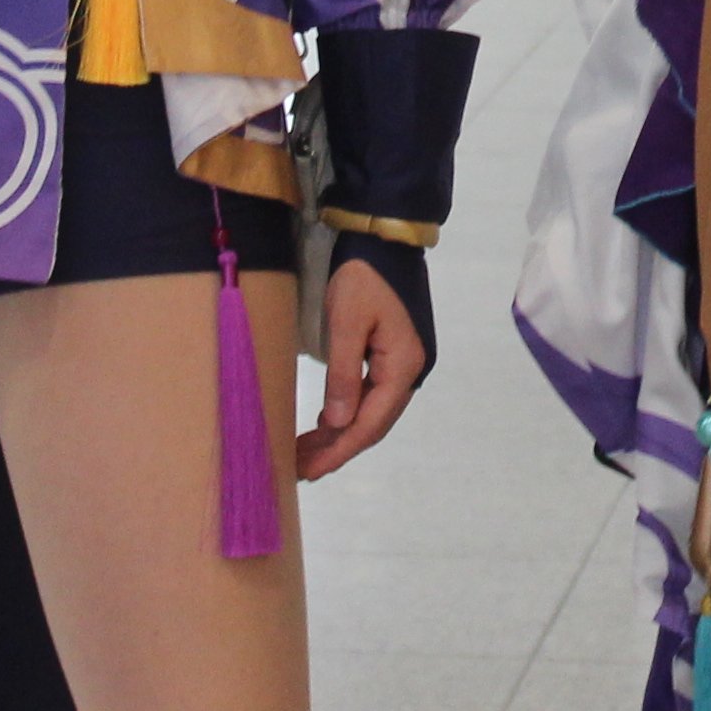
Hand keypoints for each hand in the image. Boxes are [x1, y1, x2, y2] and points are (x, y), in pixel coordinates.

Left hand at [297, 256, 431, 481]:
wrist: (384, 239)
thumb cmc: (362, 277)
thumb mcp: (346, 322)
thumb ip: (342, 375)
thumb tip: (338, 424)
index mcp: (403, 366)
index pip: (370, 423)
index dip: (340, 450)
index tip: (310, 471)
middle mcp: (410, 371)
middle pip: (374, 423)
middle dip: (337, 448)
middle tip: (300, 469)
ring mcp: (405, 363)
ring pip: (372, 411)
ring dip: (340, 432)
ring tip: (306, 451)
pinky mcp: (394, 354)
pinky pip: (371, 394)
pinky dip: (348, 412)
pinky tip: (326, 423)